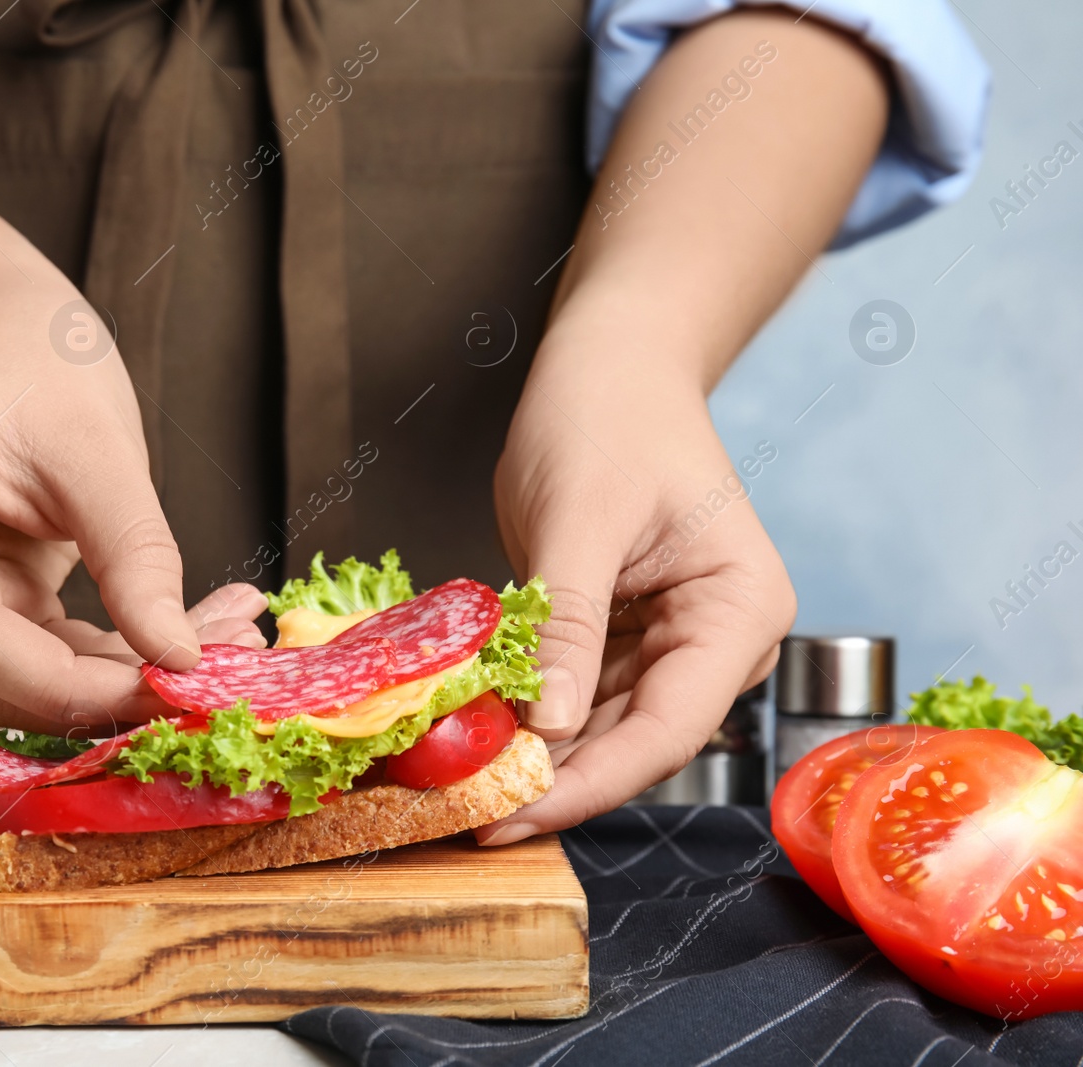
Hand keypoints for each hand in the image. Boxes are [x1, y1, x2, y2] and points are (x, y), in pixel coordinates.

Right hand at [0, 280, 264, 734]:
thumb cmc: (35, 357)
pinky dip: (100, 660)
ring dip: (110, 684)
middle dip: (100, 695)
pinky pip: (27, 657)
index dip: (67, 686)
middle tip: (213, 681)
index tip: (169, 689)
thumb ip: (135, 556)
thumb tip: (179, 657)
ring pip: (9, 681)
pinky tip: (176, 638)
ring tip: (220, 646)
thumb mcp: (100, 447)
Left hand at [479, 353, 794, 841]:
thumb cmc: (607, 415)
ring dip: (536, 758)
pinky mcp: (626, 636)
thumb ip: (567, 623)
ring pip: (603, 730)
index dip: (587, 785)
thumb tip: (548, 728)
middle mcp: (720, 641)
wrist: (610, 364)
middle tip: (468, 819)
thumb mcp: (578, 517)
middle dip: (554, 782)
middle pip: (636, 743)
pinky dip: (529, 715)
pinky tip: (477, 735)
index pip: (667, 730)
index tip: (510, 816)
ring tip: (461, 787)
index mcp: (740, 612)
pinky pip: (577, 694)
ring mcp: (674, 643)